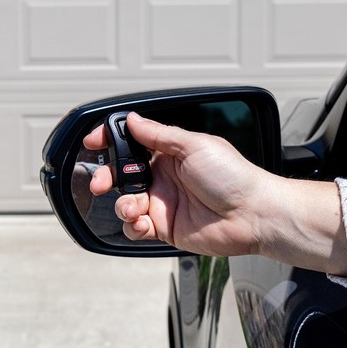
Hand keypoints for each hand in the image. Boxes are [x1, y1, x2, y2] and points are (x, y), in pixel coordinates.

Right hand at [83, 112, 346, 276]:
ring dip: (123, 205)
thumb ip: (158, 134)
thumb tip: (132, 119)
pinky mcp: (165, 228)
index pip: (132, 143)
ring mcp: (163, 203)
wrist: (253, 215)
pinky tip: (145, 223)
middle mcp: (163, 177)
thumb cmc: (233, 177)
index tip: (93, 143)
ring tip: (136, 208)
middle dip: (106, 178)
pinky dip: (134, 226)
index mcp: (170, 153)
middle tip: (102, 183)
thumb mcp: (194, 145)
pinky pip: (136, 228)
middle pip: (121, 175)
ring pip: (125, 203)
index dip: (110, 142)